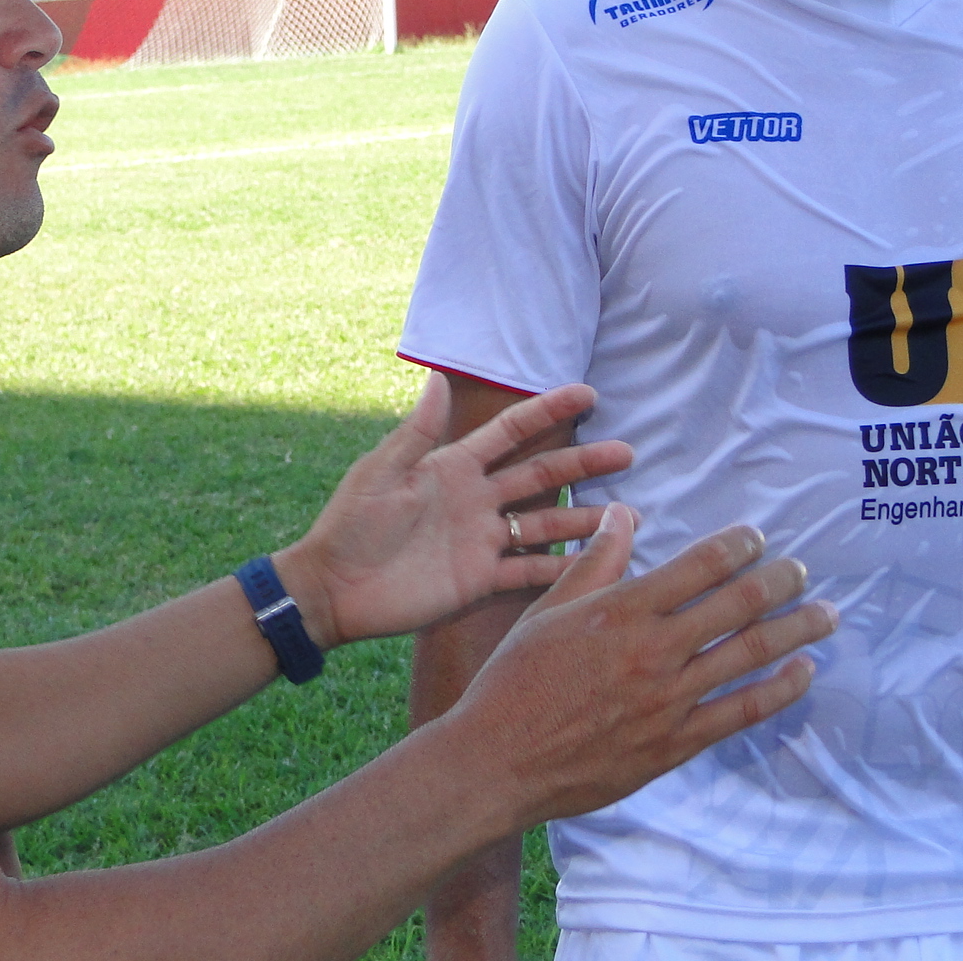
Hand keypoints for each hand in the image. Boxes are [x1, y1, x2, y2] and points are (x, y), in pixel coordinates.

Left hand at [275, 377, 631, 649]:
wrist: (334, 587)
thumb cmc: (351, 524)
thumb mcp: (383, 472)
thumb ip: (418, 432)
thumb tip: (437, 374)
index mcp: (453, 467)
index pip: (511, 432)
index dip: (548, 412)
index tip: (588, 394)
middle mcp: (476, 500)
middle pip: (540, 475)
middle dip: (583, 463)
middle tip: (628, 452)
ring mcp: (482, 541)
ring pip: (544, 524)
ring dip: (584, 519)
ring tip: (629, 514)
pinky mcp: (479, 580)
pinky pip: (528, 572)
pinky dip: (562, 570)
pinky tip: (598, 565)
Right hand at [452, 505, 837, 826]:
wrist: (500, 760)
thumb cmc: (513, 680)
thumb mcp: (547, 611)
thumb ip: (594, 563)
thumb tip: (623, 514)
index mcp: (620, 611)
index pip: (698, 566)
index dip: (736, 546)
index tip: (756, 537)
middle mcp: (654, 651)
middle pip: (736, 606)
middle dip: (778, 581)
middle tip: (801, 569)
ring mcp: (670, 700)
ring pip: (751, 656)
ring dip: (795, 630)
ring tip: (826, 614)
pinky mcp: (676, 744)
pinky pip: (743, 712)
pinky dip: (781, 690)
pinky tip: (803, 672)